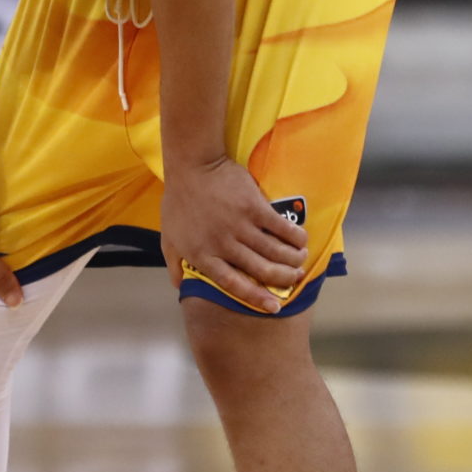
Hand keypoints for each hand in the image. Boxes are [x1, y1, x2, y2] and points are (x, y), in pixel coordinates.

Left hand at [161, 155, 306, 314]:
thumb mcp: (168, 239)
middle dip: (283, 278)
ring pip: (274, 251)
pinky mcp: (254, 207)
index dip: (257, 298)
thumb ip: (175, 266)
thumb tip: (181, 288)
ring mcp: (240, 226)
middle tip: (294, 278)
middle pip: (261, 270)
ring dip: (292, 259)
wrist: (192, 165)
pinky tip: (302, 239)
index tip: (275, 306)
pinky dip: (294, 236)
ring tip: (300, 260)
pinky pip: (280, 227)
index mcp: (204, 257)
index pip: (234, 285)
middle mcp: (224, 246)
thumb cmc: (179, 202)